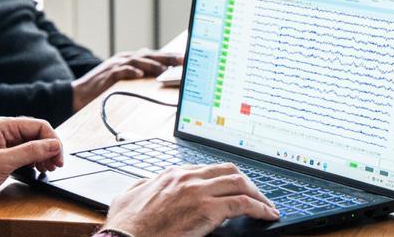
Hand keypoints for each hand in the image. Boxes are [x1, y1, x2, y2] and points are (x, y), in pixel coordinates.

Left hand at [0, 117, 63, 209]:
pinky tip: (36, 171)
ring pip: (32, 145)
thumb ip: (29, 152)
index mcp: (4, 126)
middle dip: (49, 149)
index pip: (39, 126)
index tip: (59, 159)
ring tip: (47, 169)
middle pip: (37, 134)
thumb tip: (53, 145)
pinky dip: (33, 162)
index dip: (53, 141)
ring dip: (42, 156)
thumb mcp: (2, 163)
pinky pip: (24, 154)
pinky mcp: (1, 156)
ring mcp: (3, 143)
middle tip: (55, 167)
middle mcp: (5, 131)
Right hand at [72, 49, 182, 110]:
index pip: (154, 56)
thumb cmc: (103, 89)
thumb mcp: (124, 80)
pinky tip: (140, 75)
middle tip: (183, 60)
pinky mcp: (108, 74)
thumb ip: (139, 75)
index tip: (185, 58)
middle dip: (167, 57)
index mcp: (130, 60)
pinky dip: (132, 72)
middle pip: (149, 55)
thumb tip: (160, 76)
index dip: (169, 56)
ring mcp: (116, 65)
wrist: (78, 94)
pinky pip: (122, 71)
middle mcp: (125, 59)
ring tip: (165, 69)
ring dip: (153, 64)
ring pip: (138, 61)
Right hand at [101, 163, 278, 236]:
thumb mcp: (129, 195)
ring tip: (267, 206)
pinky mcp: (207, 210)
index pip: (209, 169)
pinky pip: (242, 204)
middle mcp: (187, 177)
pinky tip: (267, 215)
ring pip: (240, 183)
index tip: (235, 189)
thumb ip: (142, 186)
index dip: (226, 179)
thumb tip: (146, 184)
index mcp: (172, 174)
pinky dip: (260, 208)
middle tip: (257, 196)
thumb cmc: (127, 224)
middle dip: (247, 183)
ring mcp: (198, 192)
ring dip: (258, 194)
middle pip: (229, 171)